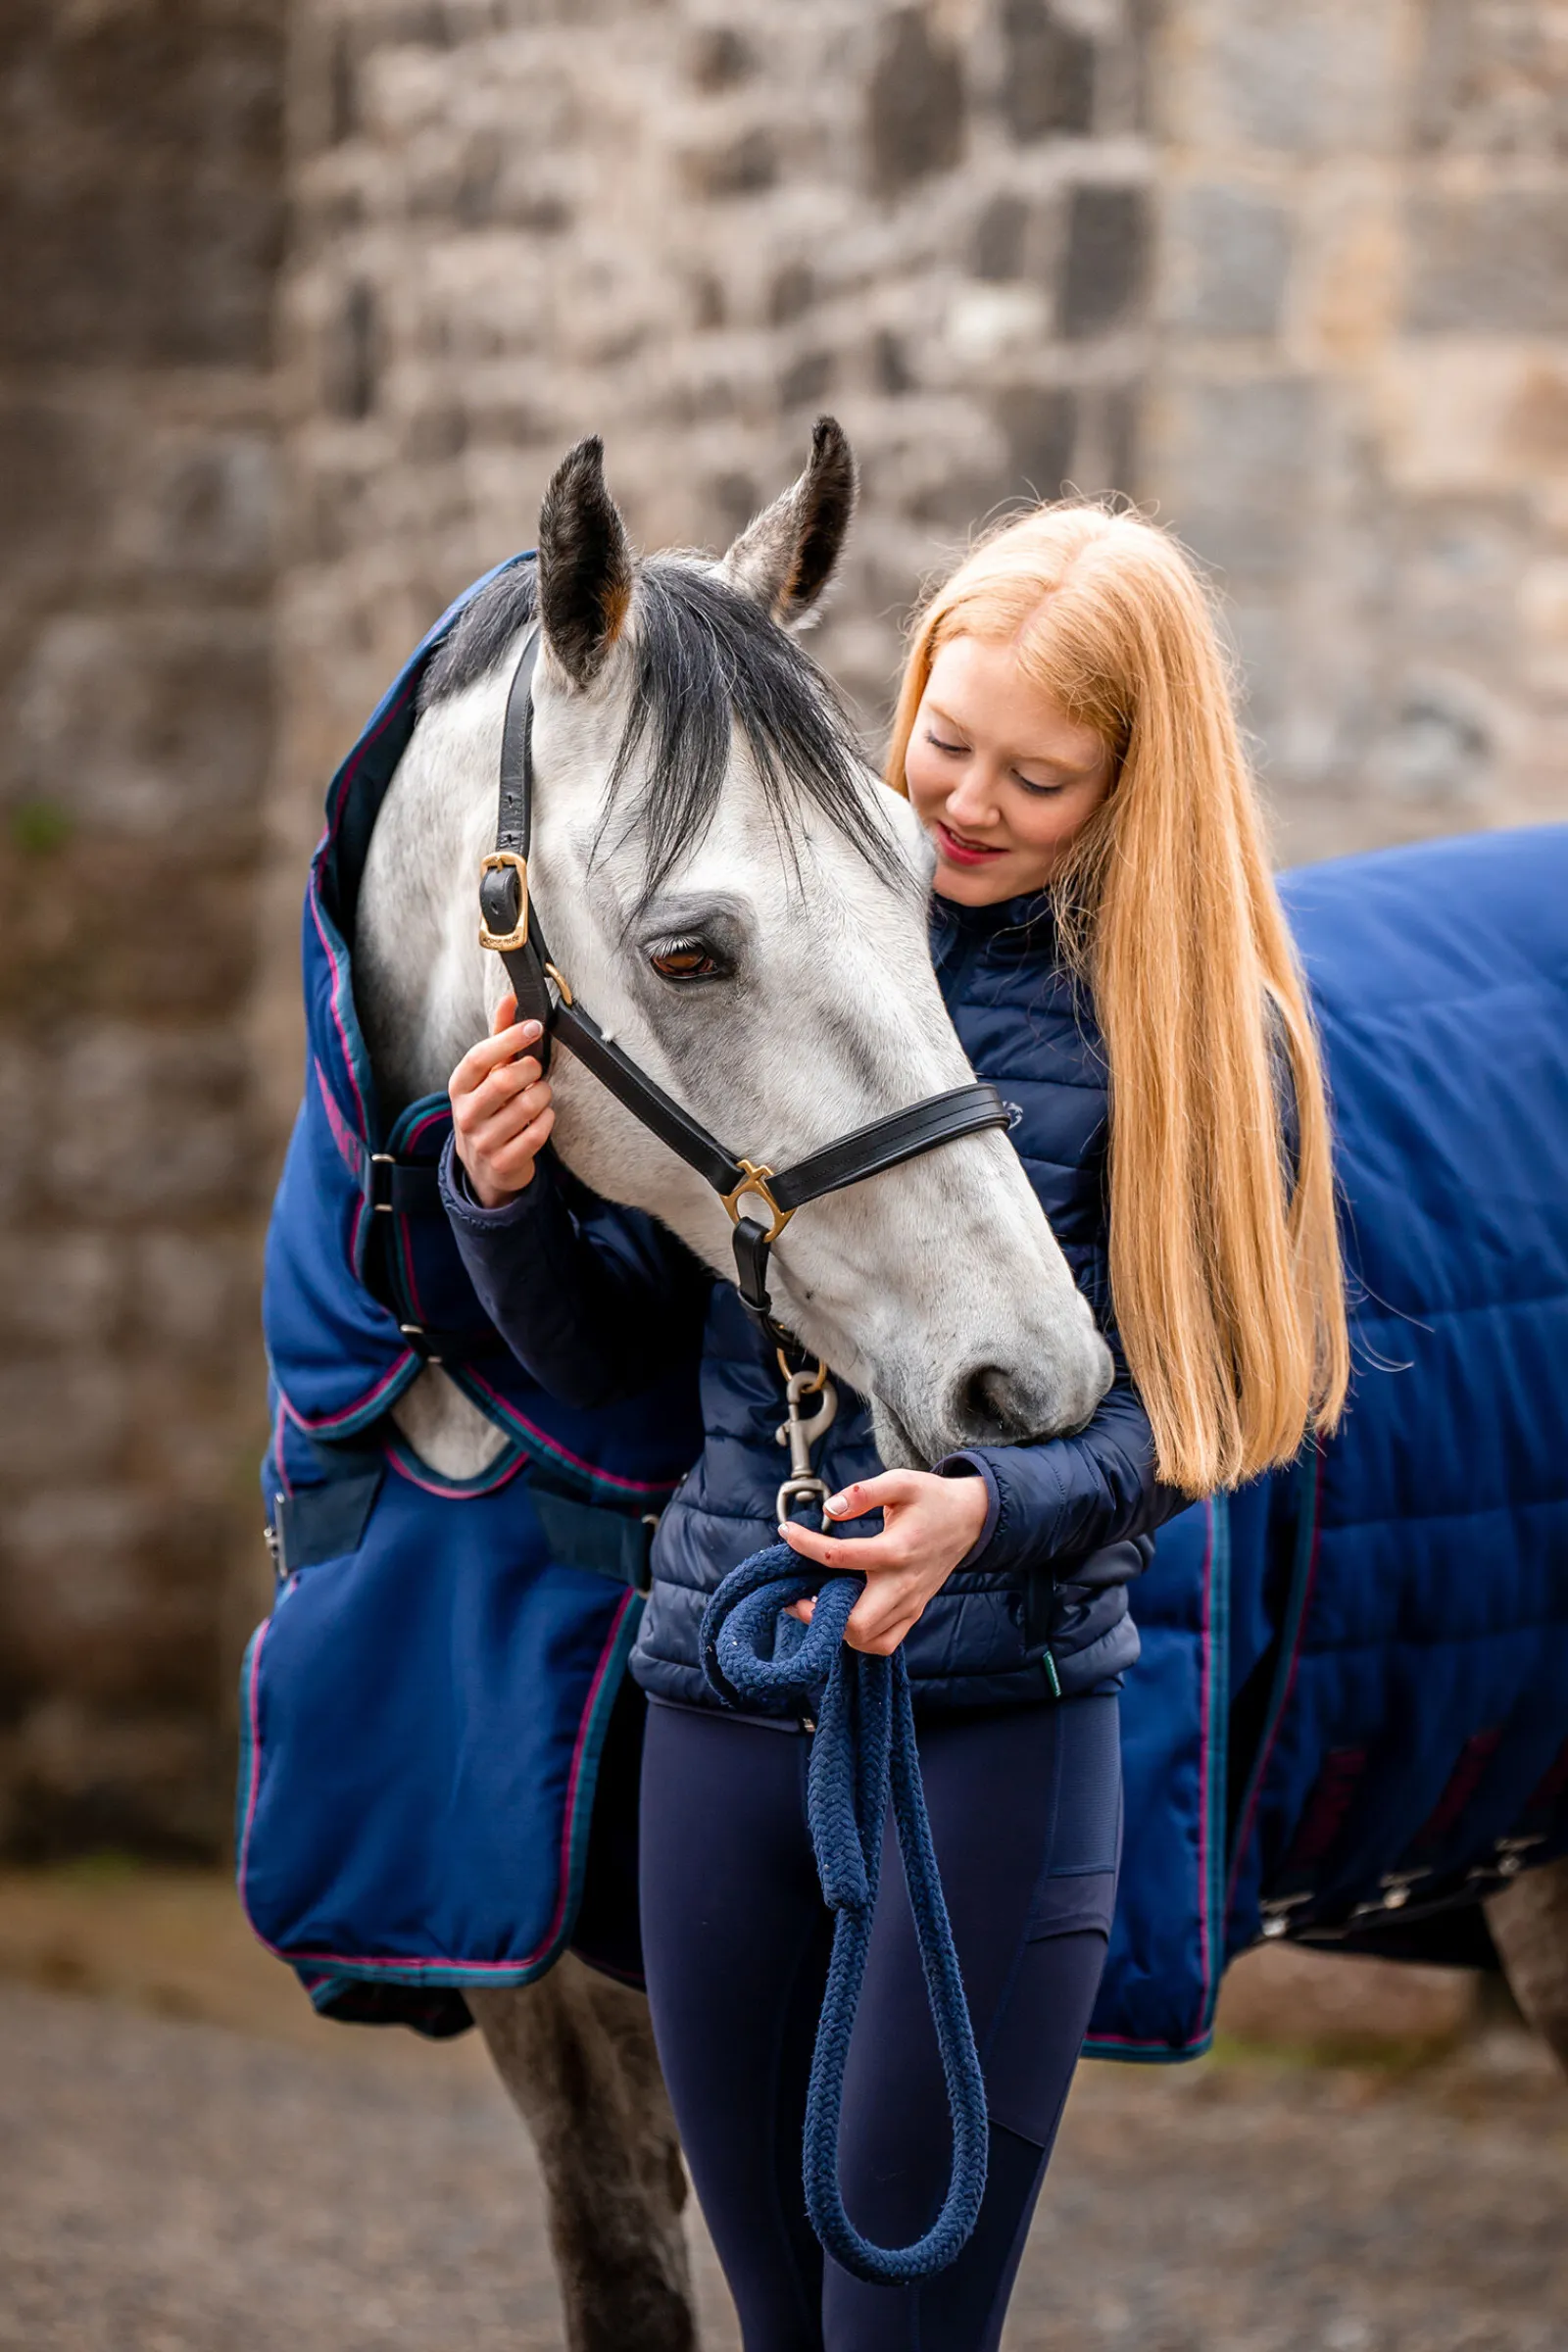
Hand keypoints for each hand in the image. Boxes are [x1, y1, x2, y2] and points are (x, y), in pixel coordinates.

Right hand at [449, 992, 553, 1206]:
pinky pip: (537, 1133)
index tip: (534, 1027)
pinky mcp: (503, 1163)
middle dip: (531, 1069)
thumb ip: (500, 1037)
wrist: (483, 1166)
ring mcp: (483, 1141)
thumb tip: (511, 997)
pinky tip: (542, 1117)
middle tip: (537, 1069)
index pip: (479, 1056)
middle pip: (504, 1081)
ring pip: (526, 1106)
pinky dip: (547, 1120)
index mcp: (459, 1087)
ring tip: (540, 1093)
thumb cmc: (489, 1109)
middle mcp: (466, 1115)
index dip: (509, 1038)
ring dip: (543, 1094)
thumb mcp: (487, 1075)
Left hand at [778, 1469, 988, 1656]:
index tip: (787, 1531)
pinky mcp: (913, 1612)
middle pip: (857, 1623)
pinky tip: (842, 1614)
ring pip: (868, 1639)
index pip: (840, 1557)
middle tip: (796, 1593)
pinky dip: (858, 1638)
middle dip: (819, 1613)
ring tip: (816, 1604)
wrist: (971, 1519)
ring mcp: (910, 1604)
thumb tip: (829, 1508)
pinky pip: (883, 1642)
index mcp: (896, 1550)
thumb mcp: (901, 1482)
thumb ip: (863, 1492)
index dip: (805, 1544)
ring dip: (837, 1628)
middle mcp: (903, 1585)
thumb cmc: (932, 1498)